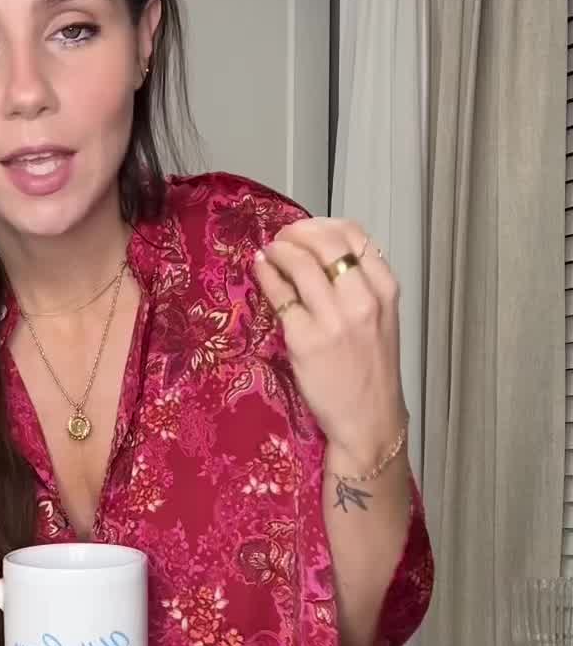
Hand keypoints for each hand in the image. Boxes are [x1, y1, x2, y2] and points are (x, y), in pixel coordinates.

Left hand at [252, 218, 407, 469]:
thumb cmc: (371, 370)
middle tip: (281, 239)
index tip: (306, 231)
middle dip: (297, 232)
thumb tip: (320, 252)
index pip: (353, 236)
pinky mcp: (305, 339)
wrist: (368, 419)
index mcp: (384, 290)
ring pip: (300, 263)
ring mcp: (333, 320)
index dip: (323, 226)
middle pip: (325, 241)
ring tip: (269, 253)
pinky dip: (267, 275)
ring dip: (278, 250)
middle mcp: (362, 300)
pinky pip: (280, 294)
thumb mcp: (381, 319)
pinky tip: (261, 271)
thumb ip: (360, 285)